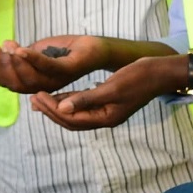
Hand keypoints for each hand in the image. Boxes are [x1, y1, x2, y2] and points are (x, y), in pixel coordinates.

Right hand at [0, 35, 106, 93]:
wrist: (94, 47)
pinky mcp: (69, 70)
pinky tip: (21, 49)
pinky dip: (32, 58)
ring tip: (9, 46)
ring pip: (30, 79)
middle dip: (3, 66)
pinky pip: (48, 67)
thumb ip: (17, 60)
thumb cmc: (65, 50)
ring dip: (15, 61)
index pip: (11, 85)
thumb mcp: (35, 54)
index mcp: (36, 84)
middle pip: (17, 84)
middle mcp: (45, 86)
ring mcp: (57, 80)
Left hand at [28, 56, 176, 129]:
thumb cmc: (138, 78)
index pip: (71, 119)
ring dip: (57, 106)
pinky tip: (59, 95)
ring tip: (39, 98)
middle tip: (33, 98)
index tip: (37, 96)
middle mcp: (104, 118)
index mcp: (105, 118)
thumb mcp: (112, 88)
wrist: (159, 72)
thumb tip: (62, 107)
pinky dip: (70, 100)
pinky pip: (84, 105)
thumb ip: (86, 98)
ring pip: (76, 113)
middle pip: (71, 119)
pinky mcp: (107, 101)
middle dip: (51, 110)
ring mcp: (106, 111)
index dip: (52, 109)